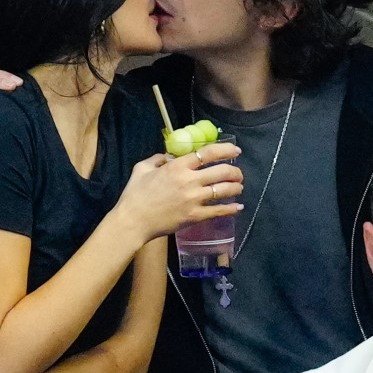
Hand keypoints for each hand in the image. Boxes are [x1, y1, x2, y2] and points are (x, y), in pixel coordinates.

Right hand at [113, 142, 244, 242]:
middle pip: (221, 171)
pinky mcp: (195, 216)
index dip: (225, 150)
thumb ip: (157, 159)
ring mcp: (194, 200)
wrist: (133, 222)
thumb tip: (169, 157)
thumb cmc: (134, 195)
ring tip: (239, 187)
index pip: (207, 153)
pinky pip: (218, 211)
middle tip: (238, 173)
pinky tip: (238, 207)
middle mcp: (189, 181)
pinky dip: (231, 208)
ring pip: (223, 190)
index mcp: (177, 167)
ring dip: (235, 187)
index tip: (236, 151)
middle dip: (235, 171)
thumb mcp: (141, 168)